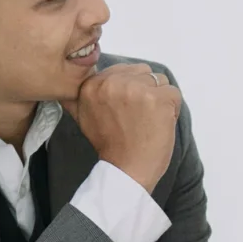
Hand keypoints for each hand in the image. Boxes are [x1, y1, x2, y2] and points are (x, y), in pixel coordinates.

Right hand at [73, 63, 181, 192]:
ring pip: (160, 81)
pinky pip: (174, 94)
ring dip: (159, 100)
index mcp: (92, 84)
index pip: (125, 70)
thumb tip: (68, 84)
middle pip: (144, 72)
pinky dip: (172, 110)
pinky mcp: (158, 99)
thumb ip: (77, 97)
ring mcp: (136, 89)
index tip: (124, 112)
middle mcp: (112, 82)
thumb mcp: (82, 117)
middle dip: (145, 93)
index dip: (130, 91)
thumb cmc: (110, 146)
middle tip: (136, 118)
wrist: (127, 171)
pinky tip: (159, 125)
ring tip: (147, 121)